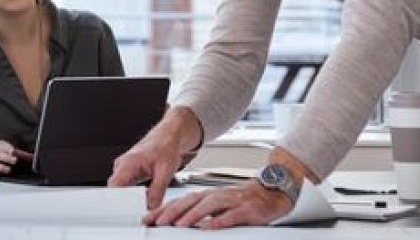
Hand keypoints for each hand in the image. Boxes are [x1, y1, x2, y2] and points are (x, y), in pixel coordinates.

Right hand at [0, 140, 28, 178]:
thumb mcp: (3, 147)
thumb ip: (18, 152)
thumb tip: (31, 157)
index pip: (4, 146)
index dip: (9, 149)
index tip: (14, 151)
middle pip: (0, 155)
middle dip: (8, 158)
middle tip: (14, 160)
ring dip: (2, 168)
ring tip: (7, 169)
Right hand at [107, 106, 202, 210]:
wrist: (169, 137)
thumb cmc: (166, 147)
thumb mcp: (165, 171)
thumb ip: (157, 191)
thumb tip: (150, 206)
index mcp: (128, 163)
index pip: (114, 186)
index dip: (117, 200)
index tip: (126, 210)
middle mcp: (122, 164)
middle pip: (115, 189)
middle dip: (124, 202)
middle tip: (137, 209)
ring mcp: (124, 167)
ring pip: (120, 188)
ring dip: (129, 198)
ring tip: (142, 202)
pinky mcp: (129, 171)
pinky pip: (126, 186)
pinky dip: (132, 193)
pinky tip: (142, 197)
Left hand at [145, 179, 293, 228]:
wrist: (270, 193)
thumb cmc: (242, 201)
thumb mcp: (217, 206)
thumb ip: (200, 212)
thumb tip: (178, 222)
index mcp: (207, 196)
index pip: (181, 201)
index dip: (164, 209)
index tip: (149, 219)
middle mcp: (216, 196)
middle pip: (190, 201)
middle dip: (172, 212)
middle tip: (158, 222)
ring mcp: (231, 201)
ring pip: (208, 206)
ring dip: (192, 215)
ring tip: (179, 224)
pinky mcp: (246, 209)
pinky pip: (231, 215)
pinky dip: (219, 221)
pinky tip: (209, 227)